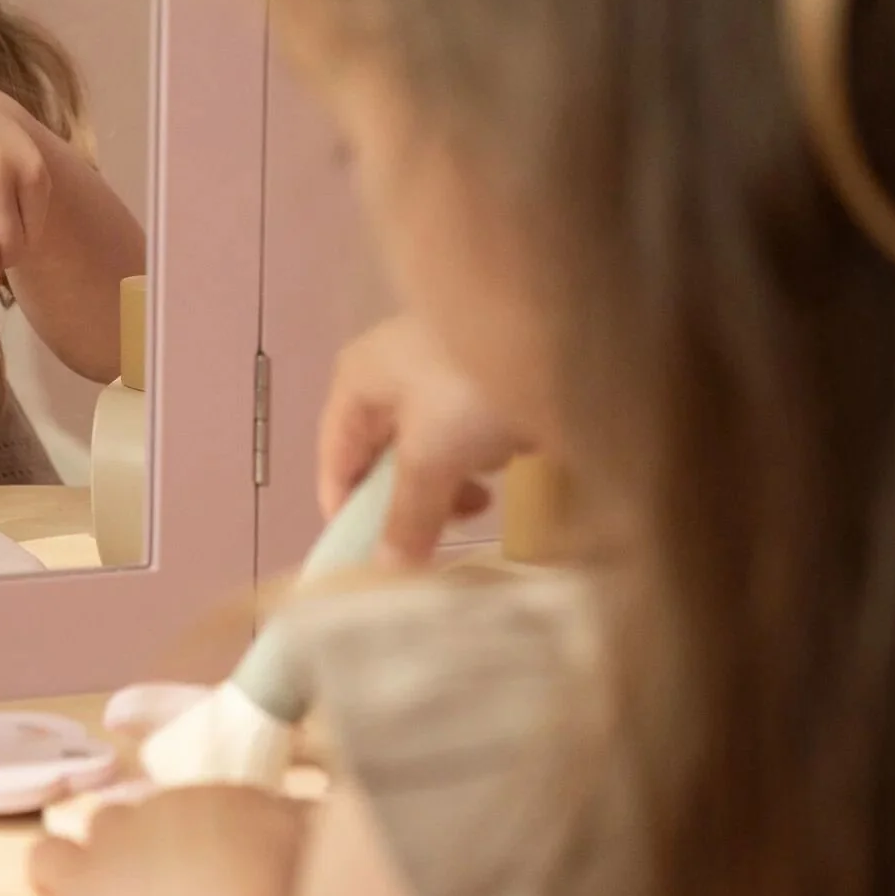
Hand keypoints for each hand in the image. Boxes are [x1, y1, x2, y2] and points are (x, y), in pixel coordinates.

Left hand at [30, 785, 308, 895]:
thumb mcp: (324, 861)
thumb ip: (319, 838)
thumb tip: (317, 826)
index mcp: (236, 797)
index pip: (227, 810)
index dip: (231, 845)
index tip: (242, 880)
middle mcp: (175, 803)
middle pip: (167, 814)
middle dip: (177, 849)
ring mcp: (120, 836)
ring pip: (107, 823)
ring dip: (118, 856)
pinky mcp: (78, 880)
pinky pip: (50, 860)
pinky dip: (59, 877)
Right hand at [319, 315, 527, 565]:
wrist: (559, 323)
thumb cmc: (470, 385)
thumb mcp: (430, 457)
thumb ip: (406, 517)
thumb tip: (387, 572)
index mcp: (357, 382)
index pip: (336, 462)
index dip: (350, 516)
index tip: (377, 564)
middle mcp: (390, 375)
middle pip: (385, 460)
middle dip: (411, 502)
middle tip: (442, 532)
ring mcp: (440, 374)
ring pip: (430, 450)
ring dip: (452, 482)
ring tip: (485, 495)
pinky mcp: (485, 378)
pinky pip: (469, 433)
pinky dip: (483, 456)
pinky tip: (510, 457)